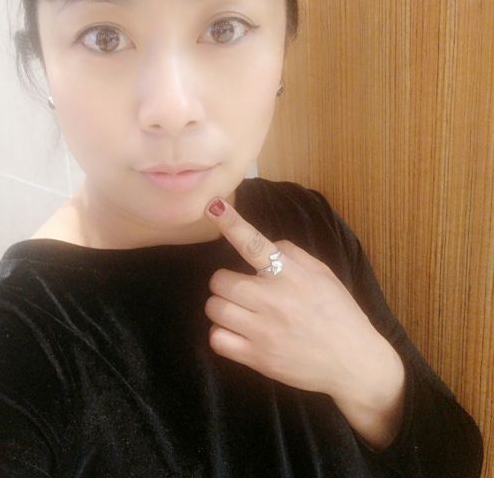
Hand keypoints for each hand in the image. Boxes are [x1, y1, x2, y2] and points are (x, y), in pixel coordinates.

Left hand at [202, 196, 394, 400]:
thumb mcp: (323, 274)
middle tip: (241, 290)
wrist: (355, 364)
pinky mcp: (257, 358)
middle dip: (225, 283)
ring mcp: (263, 331)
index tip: (214, 205)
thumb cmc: (339, 314)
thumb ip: (291, 254)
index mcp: (290, 275)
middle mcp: (273, 300)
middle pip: (220, 281)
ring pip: (214, 309)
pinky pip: (217, 339)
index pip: (255, 244)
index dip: (231, 224)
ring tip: (240, 312)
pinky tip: (237, 334)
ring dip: (222, 308)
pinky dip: (221, 335)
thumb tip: (264, 243)